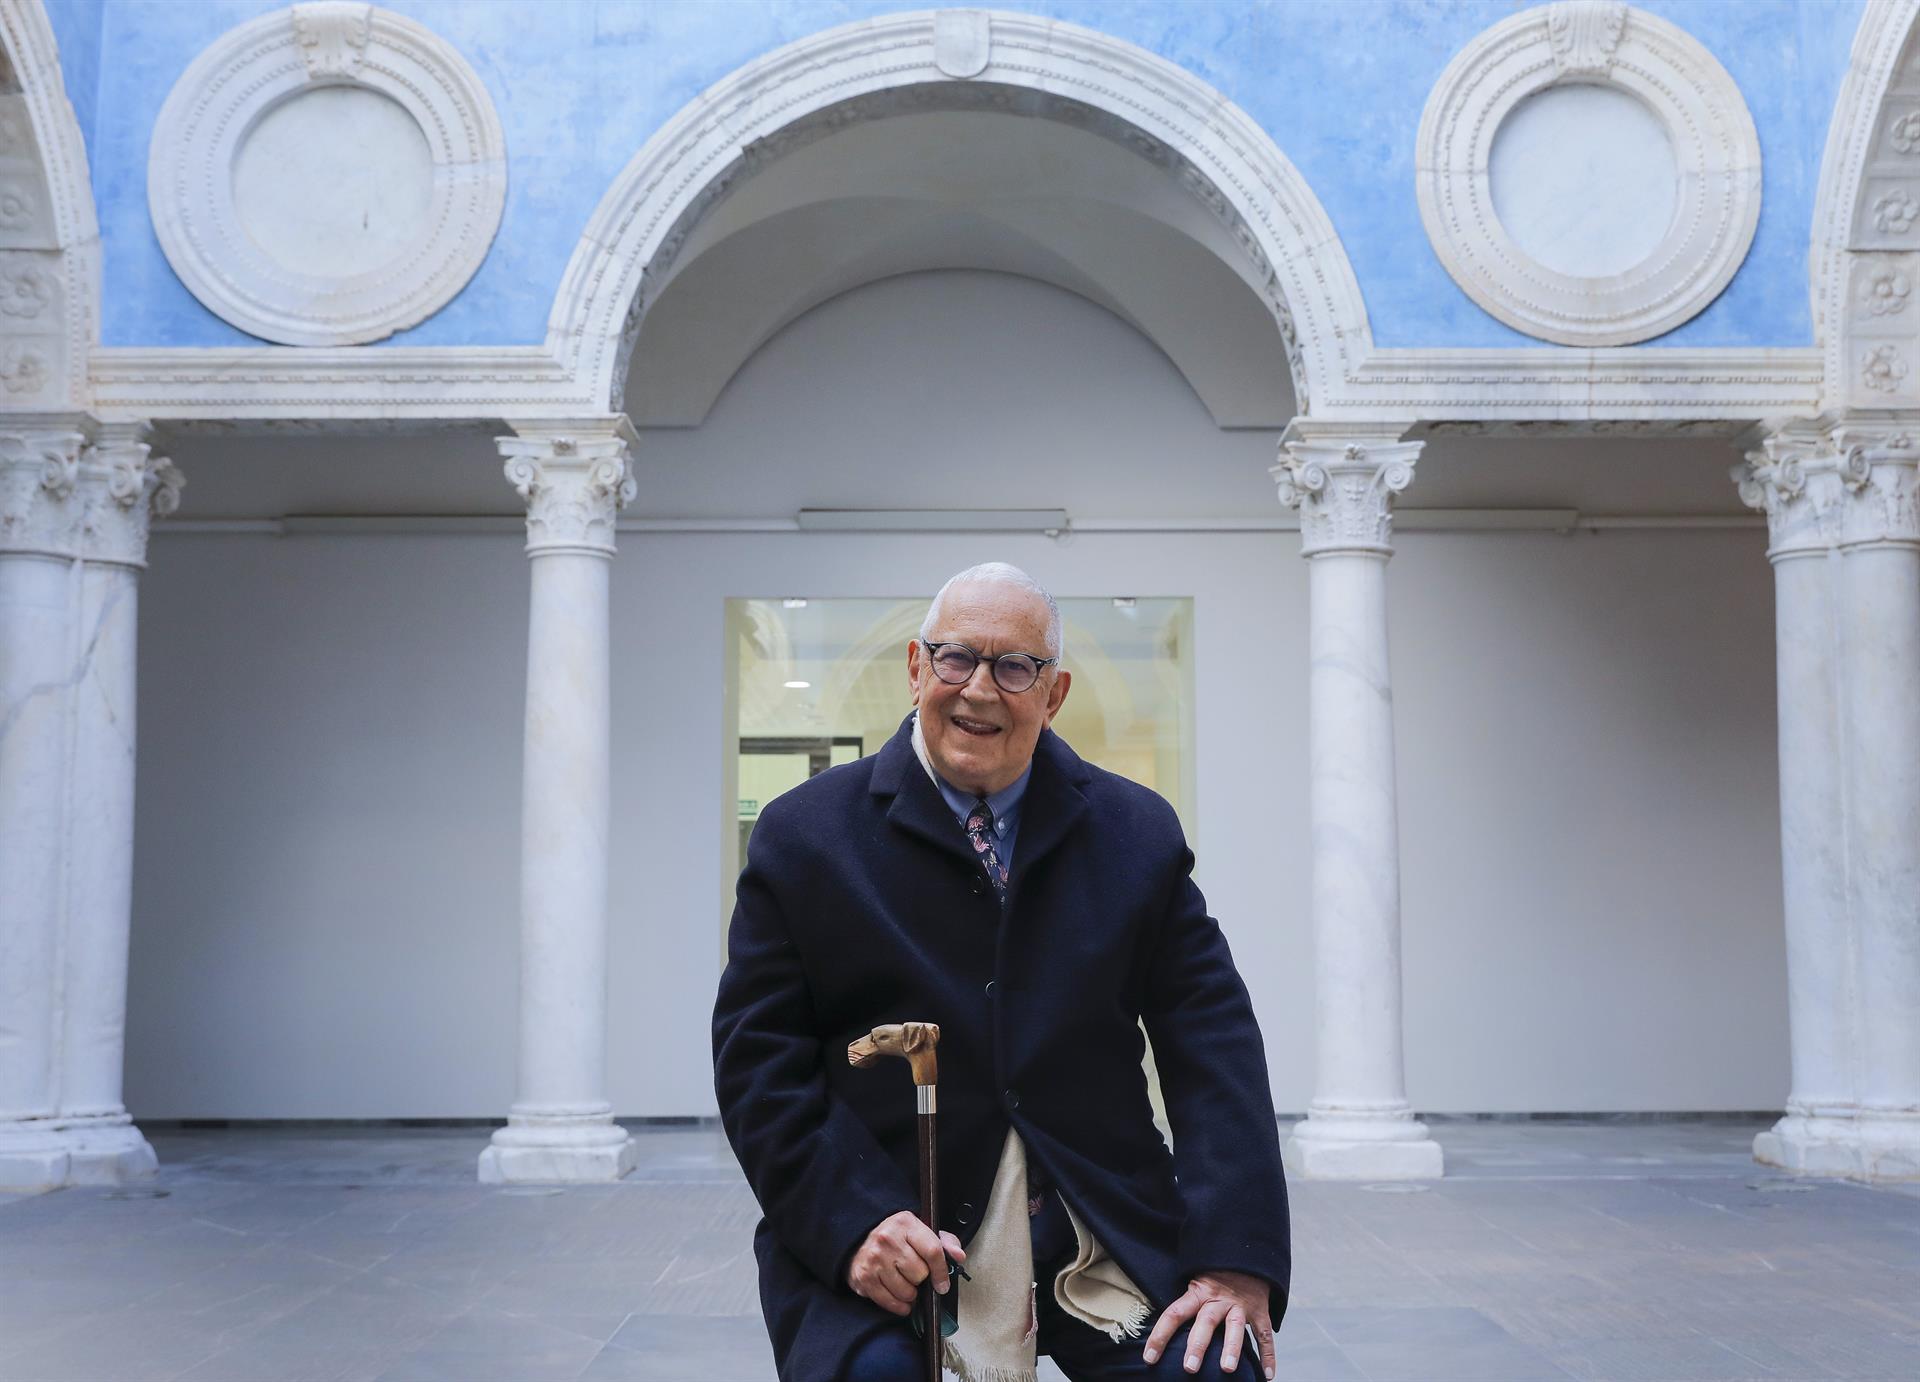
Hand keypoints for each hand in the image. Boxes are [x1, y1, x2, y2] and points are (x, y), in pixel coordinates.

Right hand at [845, 1210, 966, 1315]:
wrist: (859, 1239)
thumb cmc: (897, 1238)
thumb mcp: (921, 1231)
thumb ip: (945, 1242)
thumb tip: (959, 1256)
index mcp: (906, 1223)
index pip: (933, 1251)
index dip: (942, 1272)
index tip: (943, 1284)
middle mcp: (888, 1239)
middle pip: (920, 1274)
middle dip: (922, 1279)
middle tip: (916, 1275)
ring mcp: (874, 1259)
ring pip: (907, 1292)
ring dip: (910, 1294)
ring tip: (905, 1283)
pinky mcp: (864, 1277)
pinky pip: (891, 1303)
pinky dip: (899, 1305)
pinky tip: (899, 1296)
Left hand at [1141, 1268, 1275, 1377]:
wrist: (1246, 1256)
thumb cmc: (1214, 1277)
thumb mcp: (1196, 1284)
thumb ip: (1186, 1307)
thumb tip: (1163, 1335)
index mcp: (1198, 1293)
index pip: (1174, 1314)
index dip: (1160, 1336)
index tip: (1149, 1358)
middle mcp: (1218, 1300)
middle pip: (1206, 1322)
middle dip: (1198, 1345)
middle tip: (1189, 1367)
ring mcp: (1241, 1306)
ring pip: (1235, 1328)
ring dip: (1231, 1348)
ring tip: (1226, 1369)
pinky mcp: (1261, 1312)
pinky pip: (1265, 1335)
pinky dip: (1268, 1356)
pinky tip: (1267, 1376)